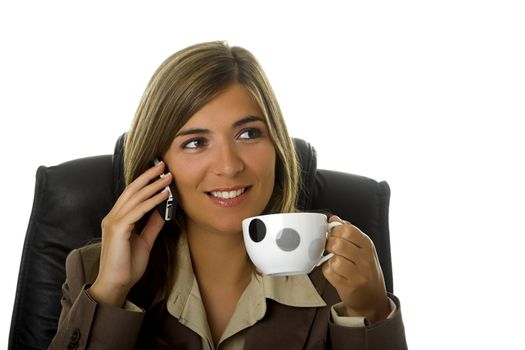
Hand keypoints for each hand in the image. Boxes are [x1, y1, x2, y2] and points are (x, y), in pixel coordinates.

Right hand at [89, 161, 171, 306]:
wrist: (116, 285)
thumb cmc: (127, 266)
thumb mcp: (145, 241)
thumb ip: (152, 225)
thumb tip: (162, 211)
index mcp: (117, 219)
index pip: (131, 194)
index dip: (145, 182)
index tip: (160, 173)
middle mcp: (112, 217)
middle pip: (131, 190)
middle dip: (148, 176)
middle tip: (164, 166)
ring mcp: (113, 222)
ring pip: (135, 198)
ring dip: (153, 186)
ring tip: (168, 178)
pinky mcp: (118, 230)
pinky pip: (138, 211)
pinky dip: (152, 201)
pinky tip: (163, 195)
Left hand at [323, 215, 389, 323]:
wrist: (373, 298)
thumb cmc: (365, 270)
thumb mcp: (362, 248)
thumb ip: (348, 232)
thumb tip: (334, 219)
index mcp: (368, 245)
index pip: (348, 229)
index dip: (335, 230)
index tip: (332, 234)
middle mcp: (366, 259)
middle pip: (338, 243)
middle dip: (329, 244)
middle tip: (330, 248)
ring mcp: (359, 274)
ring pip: (335, 259)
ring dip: (329, 259)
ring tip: (334, 261)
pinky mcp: (349, 286)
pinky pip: (330, 272)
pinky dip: (328, 271)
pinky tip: (334, 271)